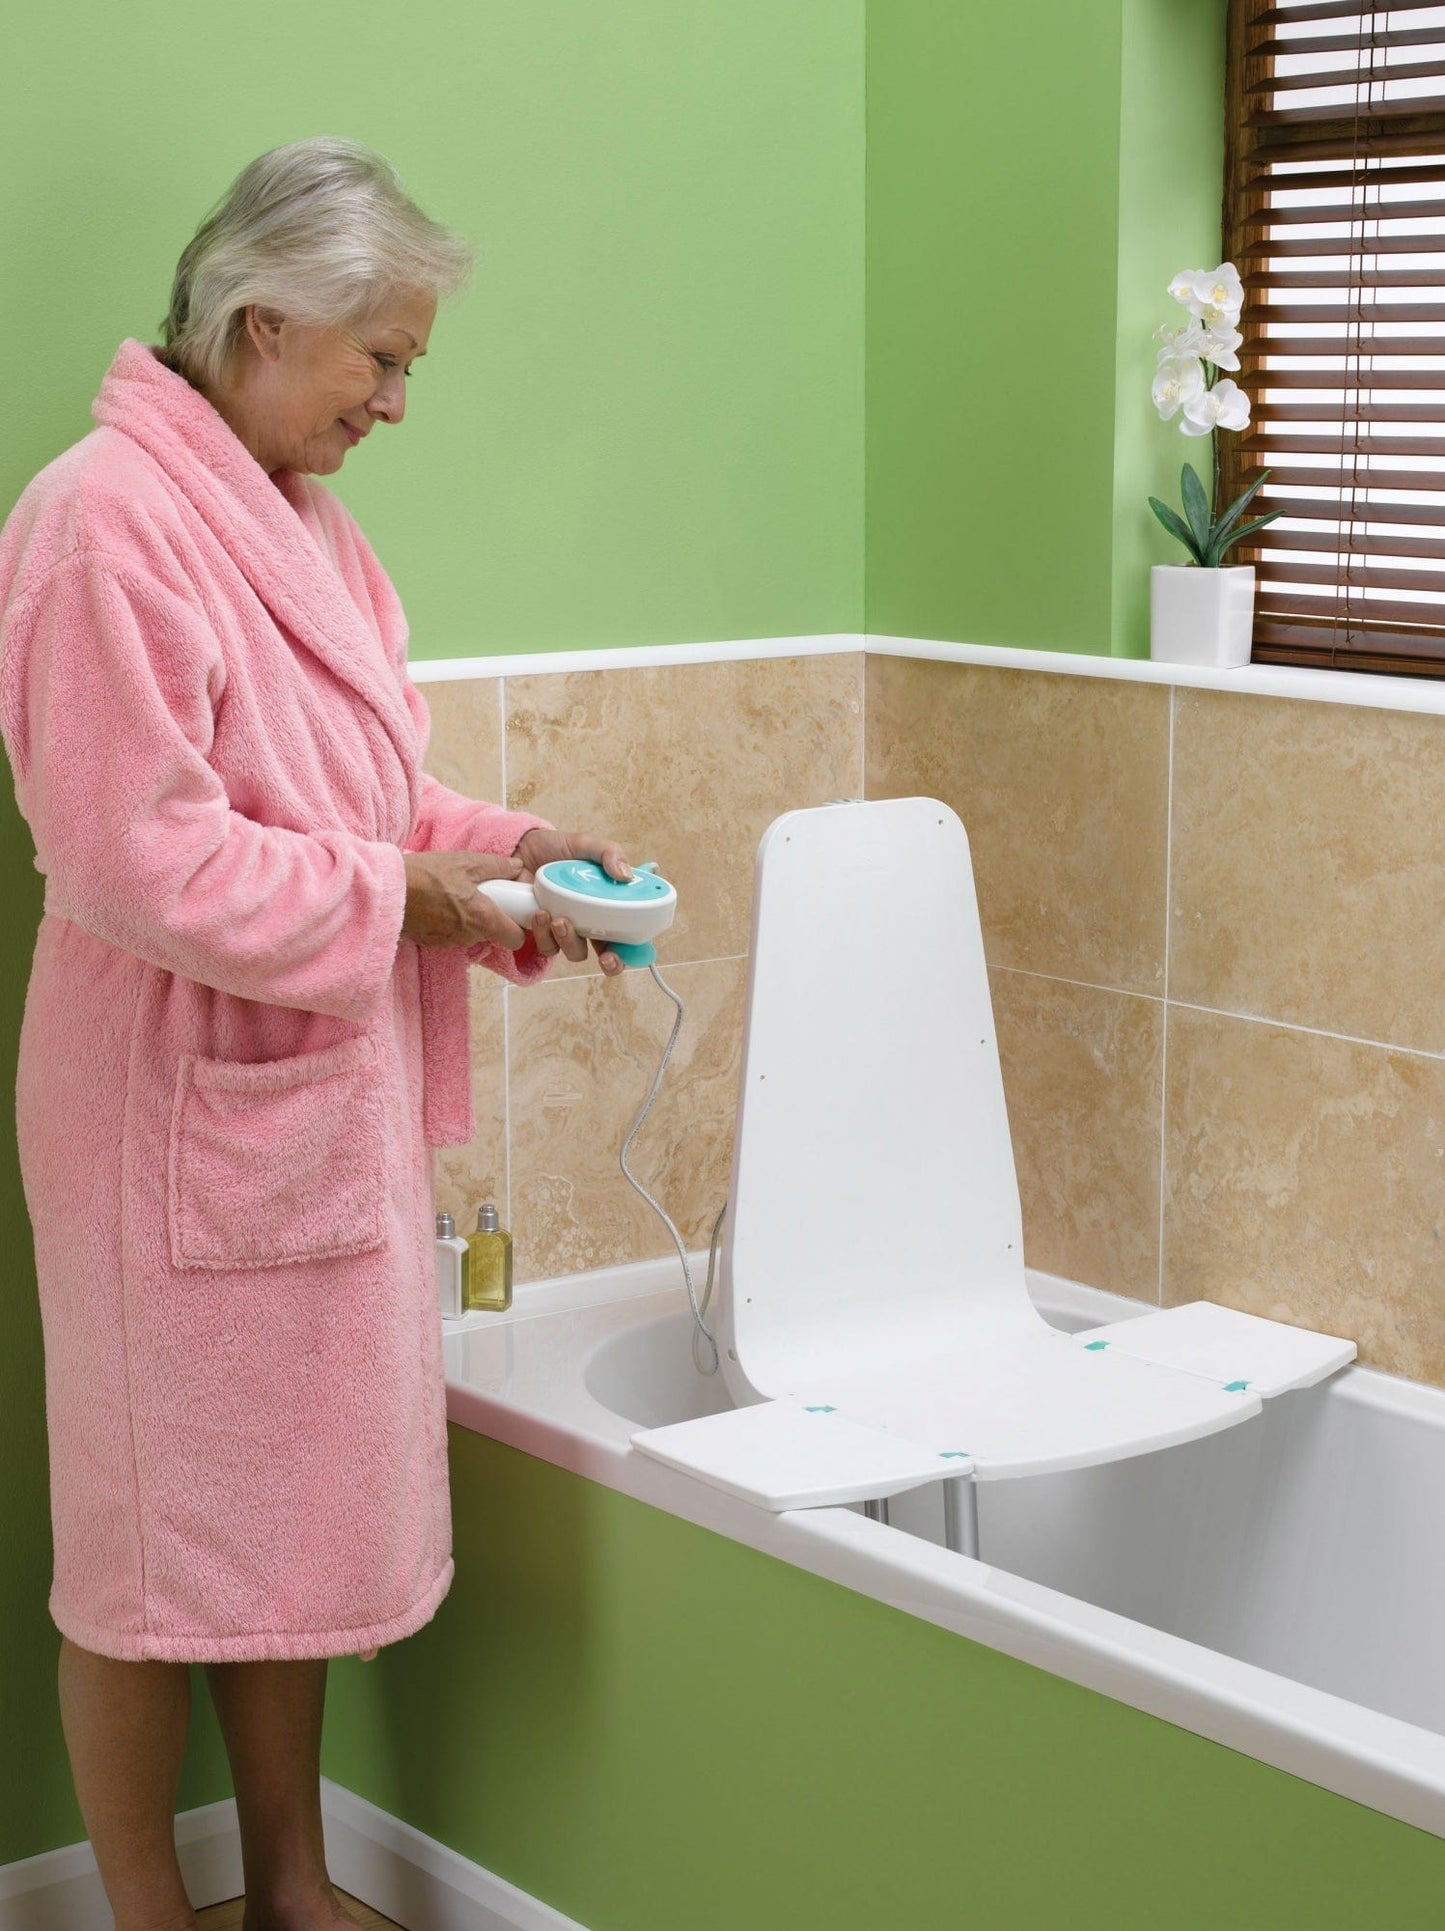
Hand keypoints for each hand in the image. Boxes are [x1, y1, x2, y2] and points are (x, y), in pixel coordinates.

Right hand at [400, 850, 531, 949]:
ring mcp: (449, 942)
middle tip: (479, 893)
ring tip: (454, 894)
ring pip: (470, 933)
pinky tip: (437, 902)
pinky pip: (450, 934)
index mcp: (483, 918)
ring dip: (468, 917)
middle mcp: (468, 936)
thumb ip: (495, 866)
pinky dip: (449, 921)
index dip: (518, 927)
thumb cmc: (426, 875)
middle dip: (489, 916)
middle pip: (491, 933)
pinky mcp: (431, 942)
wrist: (385, 890)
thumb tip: (516, 866)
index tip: (512, 911)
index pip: (516, 940)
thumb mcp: (464, 862)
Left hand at [512, 827, 633, 977]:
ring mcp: (567, 929)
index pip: (629, 936)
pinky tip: (540, 914)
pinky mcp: (543, 932)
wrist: (521, 848)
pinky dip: (544, 935)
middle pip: (609, 956)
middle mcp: (592, 923)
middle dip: (611, 963)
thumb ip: (609, 852)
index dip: (630, 951)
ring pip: (576, 952)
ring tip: (558, 919)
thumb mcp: (586, 844)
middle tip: (605, 956)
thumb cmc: (558, 848)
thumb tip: (625, 874)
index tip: (625, 951)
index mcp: (608, 906)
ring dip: (570, 941)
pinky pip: (548, 946)